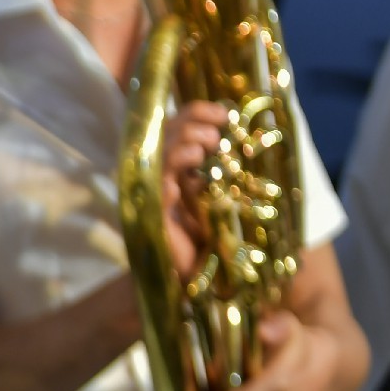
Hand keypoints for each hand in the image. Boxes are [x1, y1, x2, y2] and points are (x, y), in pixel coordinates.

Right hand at [158, 101, 228, 279]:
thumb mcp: (236, 187)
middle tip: (215, 135)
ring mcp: (157, 200)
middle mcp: (166, 176)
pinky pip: (152, 200)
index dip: (197, 113)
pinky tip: (177, 184)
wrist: (225, 278)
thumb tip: (236, 128)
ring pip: (155, 163)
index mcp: (185, 164)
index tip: (224, 112)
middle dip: (189, 128)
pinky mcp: (154, 224)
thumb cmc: (231, 232)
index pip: (180, 127)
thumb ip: (231, 162)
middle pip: (164, 137)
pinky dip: (162, 188)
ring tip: (200, 152)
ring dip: (177, 151)